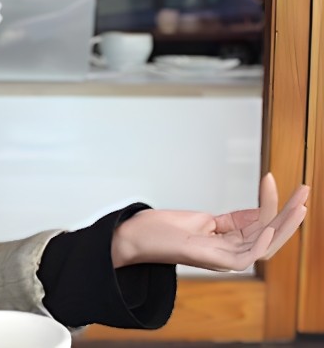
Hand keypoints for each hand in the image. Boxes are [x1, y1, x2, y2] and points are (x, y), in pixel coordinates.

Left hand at [111, 173, 309, 270]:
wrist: (136, 236)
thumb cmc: (164, 229)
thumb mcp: (206, 220)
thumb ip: (232, 221)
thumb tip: (258, 212)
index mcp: (230, 243)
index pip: (262, 225)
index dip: (273, 205)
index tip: (273, 179)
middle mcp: (232, 253)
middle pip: (272, 235)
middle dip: (291, 214)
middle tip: (305, 192)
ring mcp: (225, 259)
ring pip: (267, 244)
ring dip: (285, 222)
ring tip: (299, 203)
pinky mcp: (216, 262)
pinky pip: (248, 255)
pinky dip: (262, 241)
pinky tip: (272, 224)